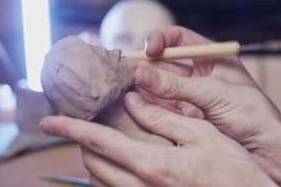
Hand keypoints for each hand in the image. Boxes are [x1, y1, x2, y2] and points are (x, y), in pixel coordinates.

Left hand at [40, 92, 276, 186]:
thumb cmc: (232, 170)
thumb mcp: (202, 134)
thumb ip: (163, 117)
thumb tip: (133, 101)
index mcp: (151, 165)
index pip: (98, 143)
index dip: (70, 129)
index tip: (47, 121)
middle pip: (94, 164)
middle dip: (83, 142)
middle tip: (85, 122)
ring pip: (102, 182)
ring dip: (96, 159)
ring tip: (103, 139)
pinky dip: (111, 174)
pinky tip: (124, 161)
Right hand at [132, 26, 280, 183]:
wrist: (268, 150)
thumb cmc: (254, 115)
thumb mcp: (215, 93)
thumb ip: (177, 85)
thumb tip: (142, 72)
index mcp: (213, 59)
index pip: (180, 39)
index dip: (162, 40)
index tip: (150, 49)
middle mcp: (200, 76)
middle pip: (164, 62)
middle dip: (144, 64)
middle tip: (124, 69)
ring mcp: (191, 98)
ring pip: (158, 86)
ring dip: (140, 85)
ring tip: (122, 85)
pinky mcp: (185, 119)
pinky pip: (160, 108)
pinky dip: (144, 105)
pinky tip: (131, 103)